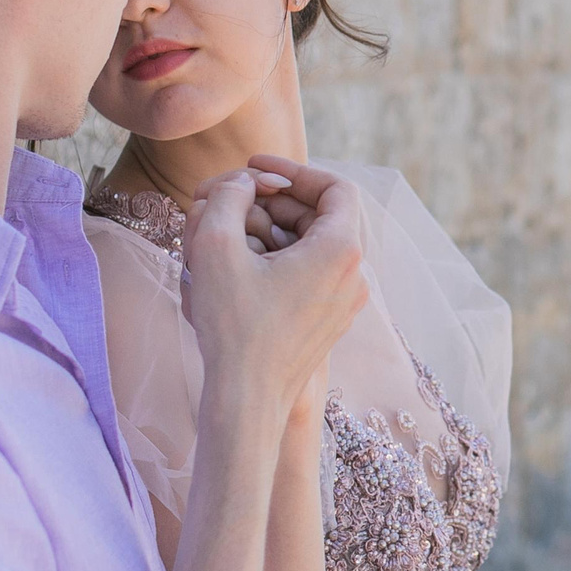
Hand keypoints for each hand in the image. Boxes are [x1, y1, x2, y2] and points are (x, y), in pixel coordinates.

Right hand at [180, 164, 366, 430]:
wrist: (247, 400)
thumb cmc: (234, 326)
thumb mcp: (216, 246)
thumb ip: (227, 196)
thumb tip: (243, 182)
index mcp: (341, 250)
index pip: (335, 187)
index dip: (293, 171)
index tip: (254, 170)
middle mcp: (354, 275)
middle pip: (320, 216)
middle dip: (273, 203)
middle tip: (229, 203)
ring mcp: (345, 302)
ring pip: (312, 246)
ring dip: (272, 231)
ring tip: (228, 236)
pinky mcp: (328, 322)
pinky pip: (309, 274)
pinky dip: (278, 260)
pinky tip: (240, 268)